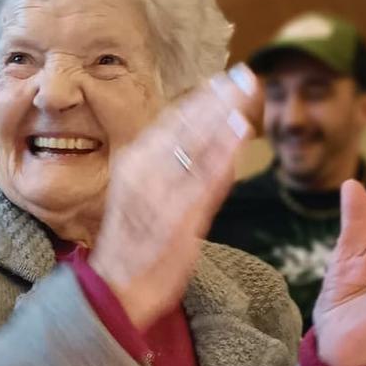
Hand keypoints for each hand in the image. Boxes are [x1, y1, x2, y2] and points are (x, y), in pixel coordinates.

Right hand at [90, 65, 260, 329]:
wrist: (117, 289)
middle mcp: (143, 170)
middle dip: (218, 98)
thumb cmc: (134, 245)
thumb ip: (171, 168)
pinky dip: (224, 151)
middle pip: (187, 125)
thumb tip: (202, 142)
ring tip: (248, 94)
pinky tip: (242, 131)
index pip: (173, 121)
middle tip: (246, 76)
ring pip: (197, 144)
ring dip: (224, 115)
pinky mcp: (176, 215)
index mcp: (136, 162)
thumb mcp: (147, 196)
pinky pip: (205, 177)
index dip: (202, 98)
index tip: (226, 78)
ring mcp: (159, 192)